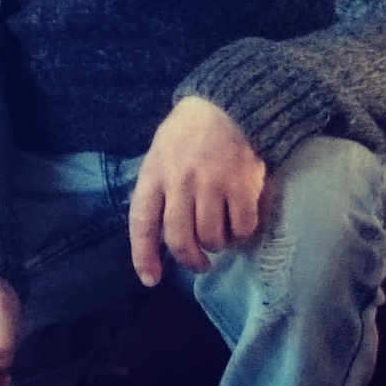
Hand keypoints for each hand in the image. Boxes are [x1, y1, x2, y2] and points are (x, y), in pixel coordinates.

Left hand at [129, 95, 267, 285]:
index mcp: (154, 173)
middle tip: (199, 263)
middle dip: (189, 260)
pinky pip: (243, 228)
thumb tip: (157, 233)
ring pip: (212, 238)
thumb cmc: (189, 134)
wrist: (228, 106)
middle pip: (179, 239)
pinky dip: (243, 232)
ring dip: (218, 244)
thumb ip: (158, 189)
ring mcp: (212, 185)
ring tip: (221, 232)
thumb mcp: (160, 154)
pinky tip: (241, 219)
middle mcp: (180, 182)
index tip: (150, 279)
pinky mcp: (243, 187)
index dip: (143, 255)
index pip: (142, 222)